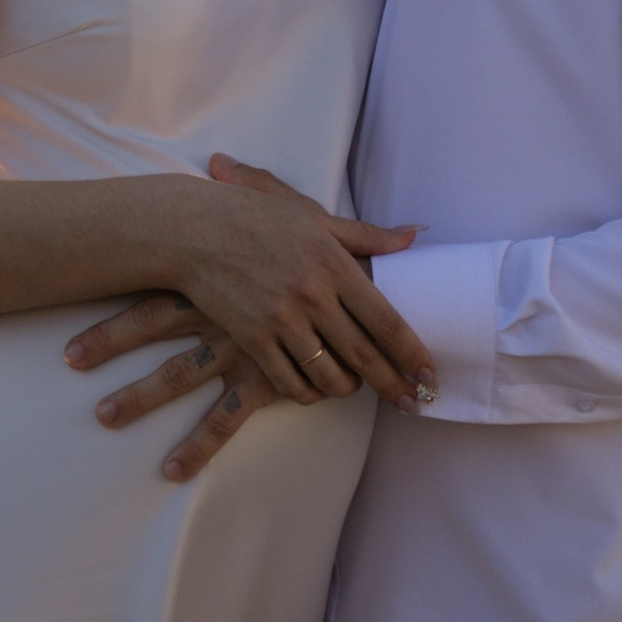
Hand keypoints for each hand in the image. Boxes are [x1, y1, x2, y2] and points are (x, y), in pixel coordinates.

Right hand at [63, 156, 437, 419]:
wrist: (191, 230)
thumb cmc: (253, 217)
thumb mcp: (312, 217)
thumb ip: (366, 235)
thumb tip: (414, 238)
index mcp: (333, 262)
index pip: (386, 319)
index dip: (412, 352)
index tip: (430, 375)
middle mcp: (312, 295)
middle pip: (365, 354)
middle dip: (394, 385)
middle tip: (414, 404)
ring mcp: (281, 320)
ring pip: (329, 374)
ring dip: (349, 389)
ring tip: (358, 390)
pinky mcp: (252, 339)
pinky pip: (290, 382)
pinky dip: (309, 393)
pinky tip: (316, 389)